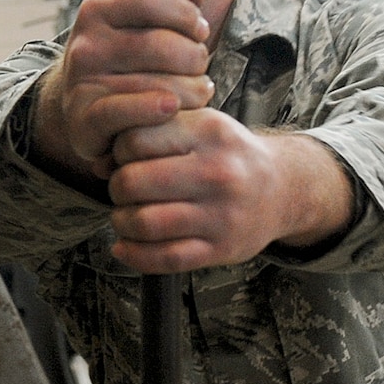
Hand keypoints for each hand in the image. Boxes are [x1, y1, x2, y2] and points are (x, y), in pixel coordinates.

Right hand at [32, 0, 216, 180]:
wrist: (80, 109)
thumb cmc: (123, 59)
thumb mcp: (140, 23)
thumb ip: (169, 0)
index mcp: (96, 9)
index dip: (186, 13)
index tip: (200, 32)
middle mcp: (85, 44)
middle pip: (159, 44)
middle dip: (194, 57)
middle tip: (201, 68)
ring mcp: (81, 83)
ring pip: (154, 84)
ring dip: (190, 91)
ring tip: (198, 93)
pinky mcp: (83, 119)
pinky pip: (127, 112)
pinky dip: (155, 111)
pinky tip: (172, 108)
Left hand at [106, 112, 354, 271]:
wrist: (284, 188)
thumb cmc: (228, 155)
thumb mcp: (201, 125)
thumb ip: (153, 131)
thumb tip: (99, 161)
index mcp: (208, 133)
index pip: (134, 140)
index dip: (118, 152)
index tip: (124, 159)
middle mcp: (217, 172)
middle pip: (132, 182)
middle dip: (116, 188)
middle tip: (123, 191)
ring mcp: (221, 214)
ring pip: (143, 223)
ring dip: (121, 222)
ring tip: (125, 217)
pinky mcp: (221, 249)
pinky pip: (164, 258)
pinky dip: (133, 255)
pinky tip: (124, 246)